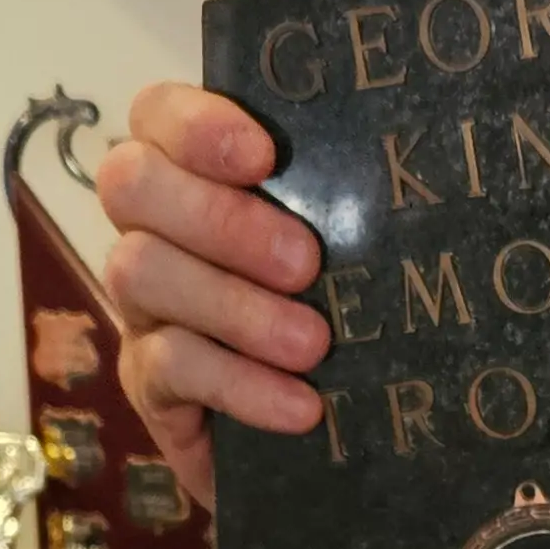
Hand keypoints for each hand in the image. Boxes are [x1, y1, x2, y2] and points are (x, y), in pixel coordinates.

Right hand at [98, 83, 329, 509]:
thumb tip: (418, 156)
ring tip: (314, 344)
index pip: (158, 113)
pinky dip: (239, 383)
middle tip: (306, 264)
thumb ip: (361, 196)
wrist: (333, 435)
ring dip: (233, 306)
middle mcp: (154, 227)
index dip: (198, 125)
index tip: (266, 157)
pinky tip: (300, 406)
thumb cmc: (354, 309)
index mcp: (196, 172)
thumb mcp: (362, 245)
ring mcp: (142, 303)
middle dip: (219, 219)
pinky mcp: (146, 381)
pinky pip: (168, 367)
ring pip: (140, 272)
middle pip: (130, 184)